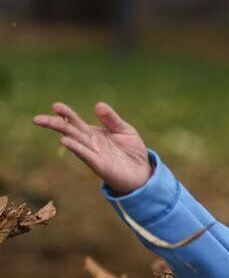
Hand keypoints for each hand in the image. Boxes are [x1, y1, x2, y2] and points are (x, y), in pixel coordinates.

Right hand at [32, 101, 153, 195]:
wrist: (142, 173)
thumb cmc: (132, 152)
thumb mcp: (124, 130)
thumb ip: (111, 119)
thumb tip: (98, 104)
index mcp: (94, 133)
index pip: (76, 122)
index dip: (66, 114)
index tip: (55, 106)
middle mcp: (90, 144)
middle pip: (70, 131)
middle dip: (54, 123)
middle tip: (37, 118)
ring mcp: (94, 155)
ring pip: (76, 142)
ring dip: (64, 134)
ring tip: (52, 124)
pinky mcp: (100, 166)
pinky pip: (86, 156)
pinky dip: (76, 148)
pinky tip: (66, 141)